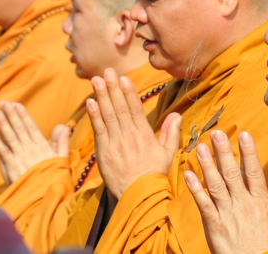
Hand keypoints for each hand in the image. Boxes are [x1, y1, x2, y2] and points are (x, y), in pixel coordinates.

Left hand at [0, 101, 68, 183]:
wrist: (45, 198)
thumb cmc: (54, 179)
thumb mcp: (61, 159)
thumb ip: (61, 142)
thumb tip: (63, 126)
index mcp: (42, 146)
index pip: (31, 127)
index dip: (23, 115)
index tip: (17, 104)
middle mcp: (30, 149)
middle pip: (18, 128)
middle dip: (11, 114)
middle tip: (3, 102)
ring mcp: (19, 157)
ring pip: (9, 137)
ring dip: (1, 123)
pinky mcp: (10, 167)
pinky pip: (1, 151)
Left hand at [87, 68, 181, 198]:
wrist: (139, 197)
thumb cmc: (154, 175)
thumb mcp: (167, 154)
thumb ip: (171, 134)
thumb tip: (177, 115)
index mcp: (145, 135)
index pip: (136, 109)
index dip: (129, 92)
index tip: (124, 78)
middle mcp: (130, 137)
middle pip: (120, 108)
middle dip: (113, 88)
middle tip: (107, 71)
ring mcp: (115, 144)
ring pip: (108, 116)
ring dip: (102, 96)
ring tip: (96, 80)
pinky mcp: (104, 152)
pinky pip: (98, 130)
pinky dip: (94, 116)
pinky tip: (91, 102)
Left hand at [185, 131, 267, 253]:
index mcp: (261, 202)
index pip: (253, 172)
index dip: (248, 152)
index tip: (244, 134)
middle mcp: (243, 205)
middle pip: (231, 173)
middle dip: (223, 151)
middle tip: (216, 133)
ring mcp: (227, 214)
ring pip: (215, 185)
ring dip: (206, 165)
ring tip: (200, 147)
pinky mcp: (214, 226)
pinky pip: (203, 204)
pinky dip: (195, 189)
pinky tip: (188, 174)